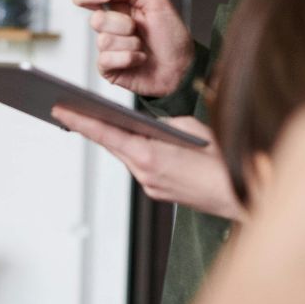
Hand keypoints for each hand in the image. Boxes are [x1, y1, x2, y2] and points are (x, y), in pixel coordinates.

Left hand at [54, 108, 241, 218]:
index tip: (59, 109)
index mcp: (148, 155)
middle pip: (112, 145)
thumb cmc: (223, 160)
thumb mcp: (191, 129)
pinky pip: (141, 166)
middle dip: (93, 126)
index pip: (105, 134)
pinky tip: (133, 140)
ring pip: (126, 156)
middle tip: (69, 108)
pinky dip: (134, 151)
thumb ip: (163, 124)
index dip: (80, 120)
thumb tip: (147, 124)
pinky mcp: (160, 192)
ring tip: (96, 119)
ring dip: (115, 139)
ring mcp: (151, 186)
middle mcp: (144, 174)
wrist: (244, 195)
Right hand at [72, 0, 192, 97]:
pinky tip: (139, 59)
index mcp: (118, 8)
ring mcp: (108, 48)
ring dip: (131, 44)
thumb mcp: (158, 3)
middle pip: (96, 19)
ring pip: (104, 40)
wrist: (182, 68)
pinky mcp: (108, 67)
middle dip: (123, 24)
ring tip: (143, 47)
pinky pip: (107, 59)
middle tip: (138, 29)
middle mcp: (110, 27)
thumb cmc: (173, 38)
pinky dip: (129, 58)